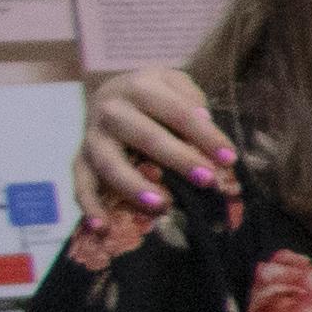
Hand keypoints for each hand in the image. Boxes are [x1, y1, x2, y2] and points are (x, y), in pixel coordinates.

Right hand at [77, 68, 231, 224]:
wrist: (113, 93)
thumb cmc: (157, 95)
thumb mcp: (176, 84)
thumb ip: (191, 99)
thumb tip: (204, 121)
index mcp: (139, 87)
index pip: (177, 112)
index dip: (205, 135)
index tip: (229, 158)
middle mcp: (111, 110)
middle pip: (144, 136)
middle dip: (177, 158)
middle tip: (207, 180)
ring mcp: (93, 136)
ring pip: (109, 163)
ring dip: (133, 186)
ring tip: (161, 205)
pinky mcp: (82, 158)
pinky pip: (81, 183)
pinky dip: (89, 206)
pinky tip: (102, 227)